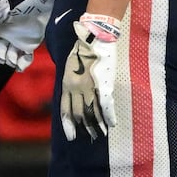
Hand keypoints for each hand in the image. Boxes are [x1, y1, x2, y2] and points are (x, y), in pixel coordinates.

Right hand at [0, 0, 54, 71]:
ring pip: (10, 57)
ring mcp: (17, 40)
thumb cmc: (17, 7)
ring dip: (11, 60)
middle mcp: (4, 35)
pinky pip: (24, 59)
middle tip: (4, 54)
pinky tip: (21, 64)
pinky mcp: (30, 45)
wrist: (41, 4)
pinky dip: (22, 64)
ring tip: (15, 58)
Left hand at [60, 16, 119, 141]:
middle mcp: (76, 88)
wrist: (93, 39)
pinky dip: (108, 116)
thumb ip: (71, 82)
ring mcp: (89, 87)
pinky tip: (111, 124)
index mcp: (66, 83)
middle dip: (84, 127)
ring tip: (99, 135)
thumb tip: (74, 95)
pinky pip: (105, 105)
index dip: (68, 123)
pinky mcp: (103, 85)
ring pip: (92, 112)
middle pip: (79, 113)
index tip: (71, 136)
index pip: (64, 109)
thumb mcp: (69, 67)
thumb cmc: (81, 51)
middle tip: (89, 137)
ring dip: (96, 125)